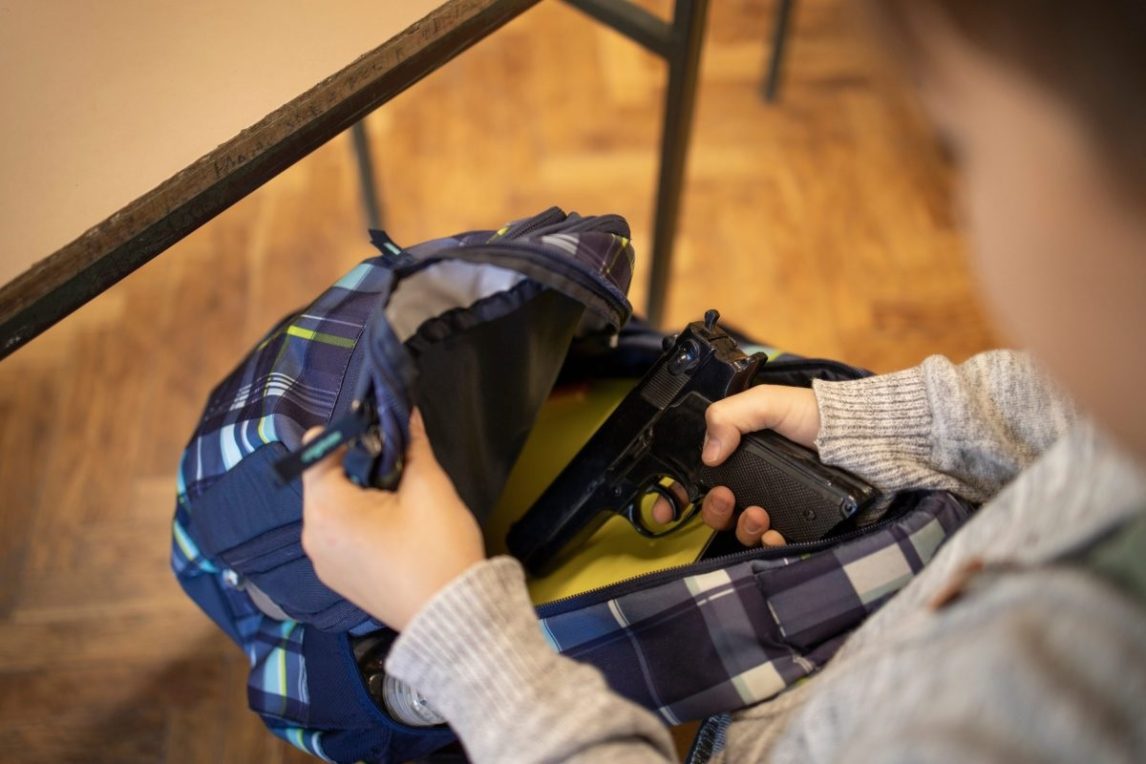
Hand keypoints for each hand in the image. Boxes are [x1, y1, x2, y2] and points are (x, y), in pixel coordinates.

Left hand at [300, 409, 485, 630]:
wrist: (454, 620)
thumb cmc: (438, 549)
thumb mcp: (430, 488)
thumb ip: (412, 444)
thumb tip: (404, 411)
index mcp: (327, 510)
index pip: (318, 451)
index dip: (347, 433)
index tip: (380, 431)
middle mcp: (312, 536)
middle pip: (323, 480)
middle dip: (355, 465)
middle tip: (396, 464)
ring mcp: (322, 563)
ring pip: (331, 508)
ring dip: (357, 494)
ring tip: (397, 498)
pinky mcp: (336, 580)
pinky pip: (337, 535)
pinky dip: (357, 523)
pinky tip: (391, 527)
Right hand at [652, 385, 820, 546]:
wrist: (864, 439)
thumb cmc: (817, 416)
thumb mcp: (768, 402)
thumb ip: (731, 417)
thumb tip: (709, 454)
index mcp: (739, 451)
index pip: (697, 477)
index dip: (676, 495)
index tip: (664, 509)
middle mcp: (752, 480)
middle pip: (715, 509)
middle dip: (713, 509)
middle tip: (725, 498)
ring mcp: (774, 503)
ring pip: (739, 528)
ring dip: (740, 525)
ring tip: (758, 513)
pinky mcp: (796, 523)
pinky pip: (771, 542)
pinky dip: (766, 541)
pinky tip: (773, 530)